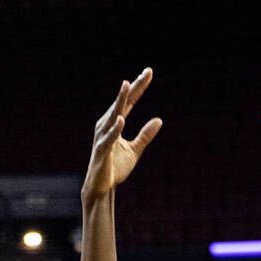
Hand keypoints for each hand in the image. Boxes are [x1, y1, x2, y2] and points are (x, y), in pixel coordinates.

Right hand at [82, 68, 162, 203]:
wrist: (101, 188)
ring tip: (127, 85)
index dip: (139, 87)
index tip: (149, 72)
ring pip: (113, 115)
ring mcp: (103, 137)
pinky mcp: (101, 151)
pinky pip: (109, 138)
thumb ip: (145, 135)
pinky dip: (115, 129)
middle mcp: (106, 125)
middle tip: (146, 73)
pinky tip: (121, 119)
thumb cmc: (115, 168)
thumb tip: (159, 119)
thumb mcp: (134, 150)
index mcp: (115, 123)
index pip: (129, 102)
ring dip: (120, 101)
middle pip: (122, 103)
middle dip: (132, 88)